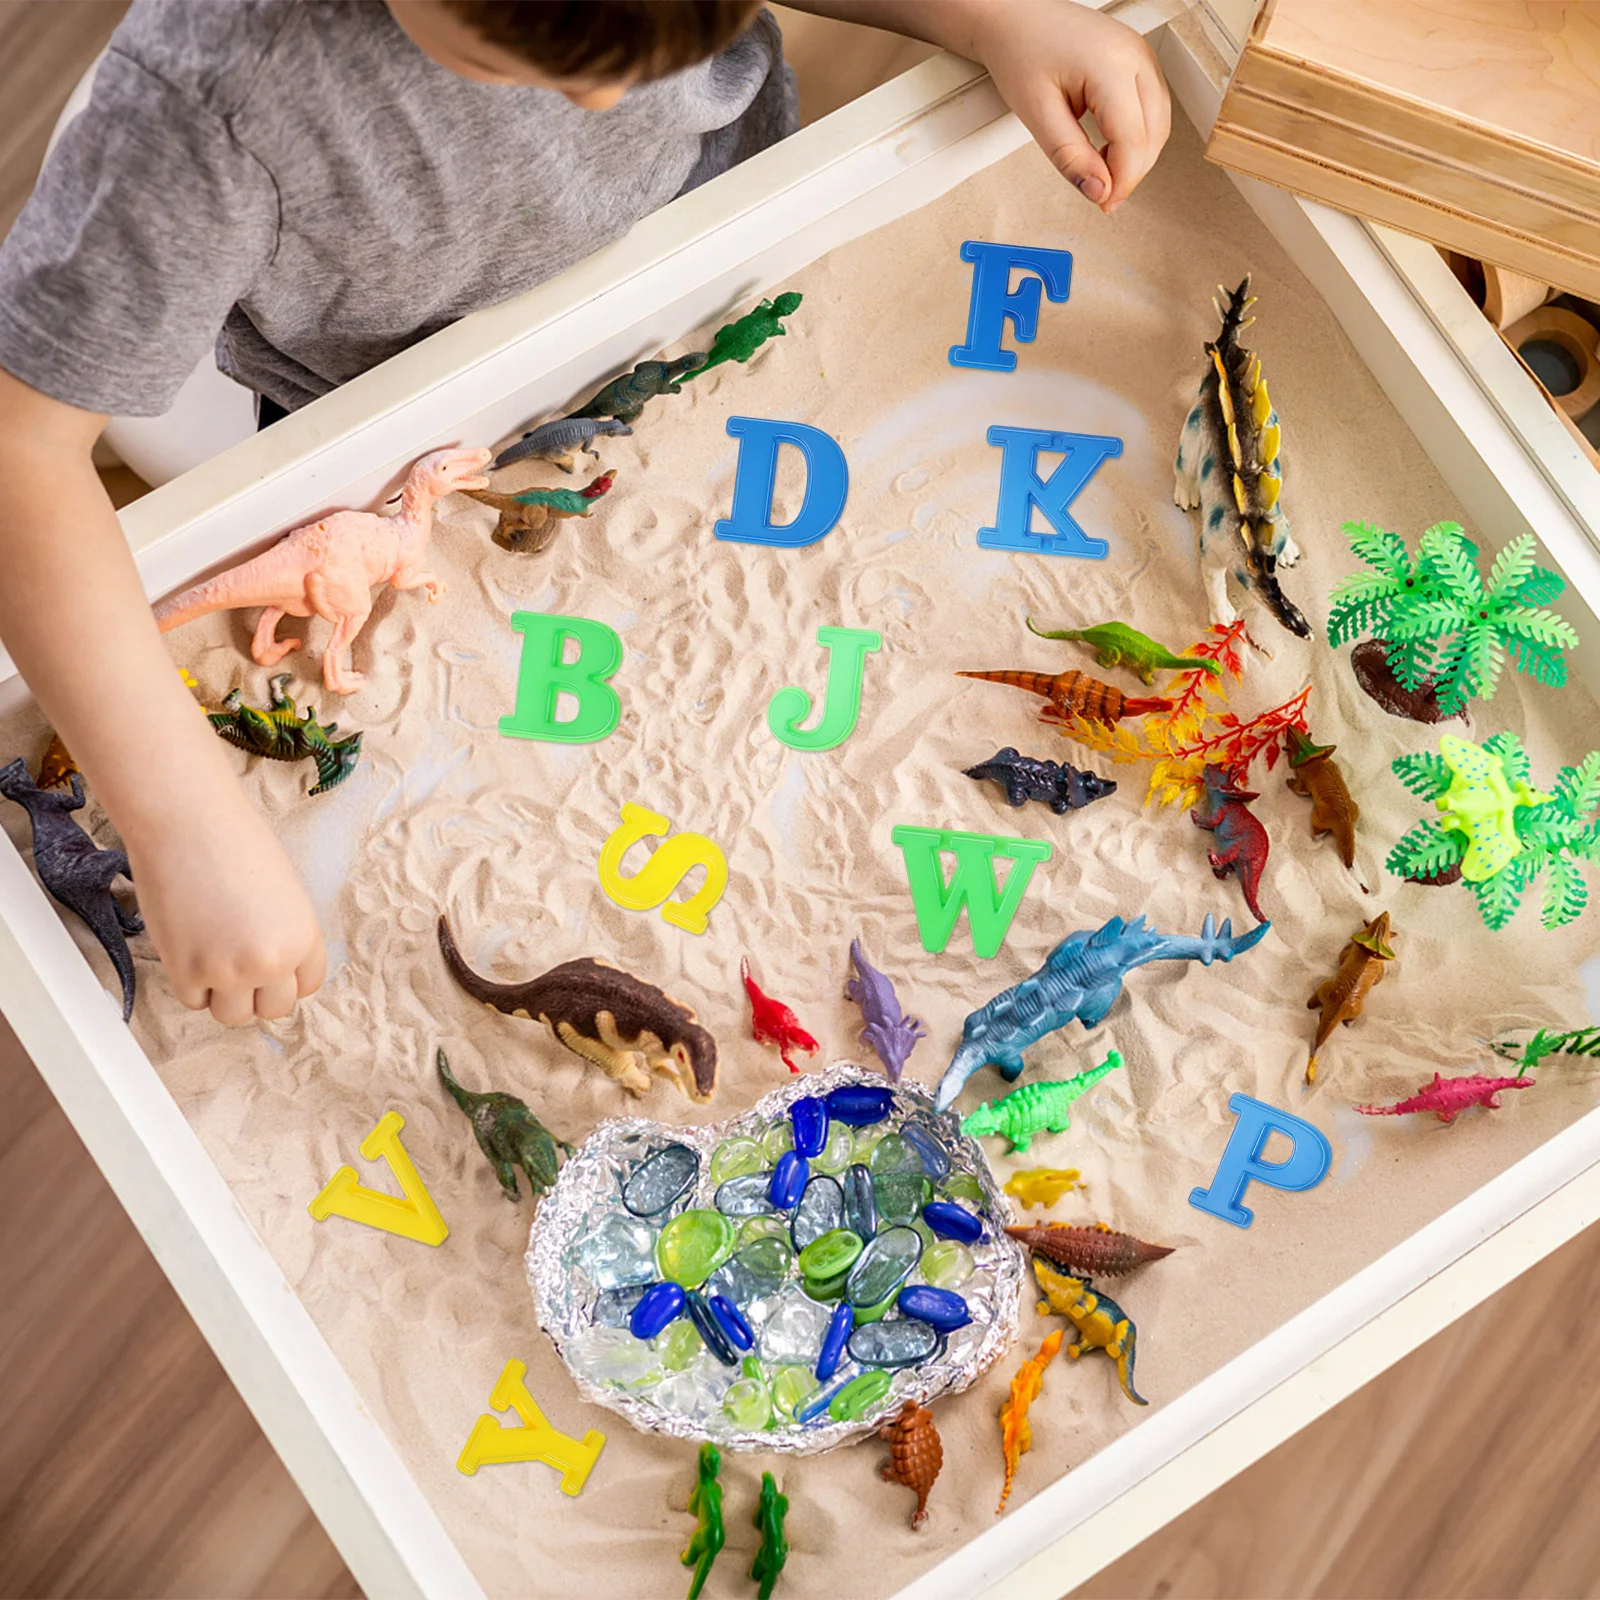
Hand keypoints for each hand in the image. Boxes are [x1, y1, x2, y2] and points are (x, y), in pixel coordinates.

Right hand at [128, 798, 325, 1025]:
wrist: (187, 824)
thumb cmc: (235, 845)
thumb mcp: (284, 894)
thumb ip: (284, 935)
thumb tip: (274, 970)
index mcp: (304, 938)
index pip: (307, 986)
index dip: (286, 977)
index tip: (270, 966)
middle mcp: (272, 961)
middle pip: (273, 1008)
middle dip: (257, 990)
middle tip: (238, 962)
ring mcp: (229, 971)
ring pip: (233, 1015)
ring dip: (224, 995)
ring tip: (214, 958)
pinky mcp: (185, 972)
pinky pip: (193, 1001)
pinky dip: (191, 984)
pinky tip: (189, 948)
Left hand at [970, 0, 1170, 211]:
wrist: (1015, 16)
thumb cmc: (1021, 51)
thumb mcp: (1037, 114)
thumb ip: (1070, 157)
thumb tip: (1098, 191)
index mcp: (1110, 64)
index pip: (1133, 138)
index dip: (1123, 180)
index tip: (1104, 203)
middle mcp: (1134, 55)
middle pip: (1153, 133)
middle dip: (1132, 172)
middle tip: (1102, 196)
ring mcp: (1140, 54)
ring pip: (1158, 122)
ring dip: (1137, 156)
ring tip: (1102, 172)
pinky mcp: (1137, 59)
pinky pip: (1151, 107)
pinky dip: (1136, 136)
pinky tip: (1110, 150)